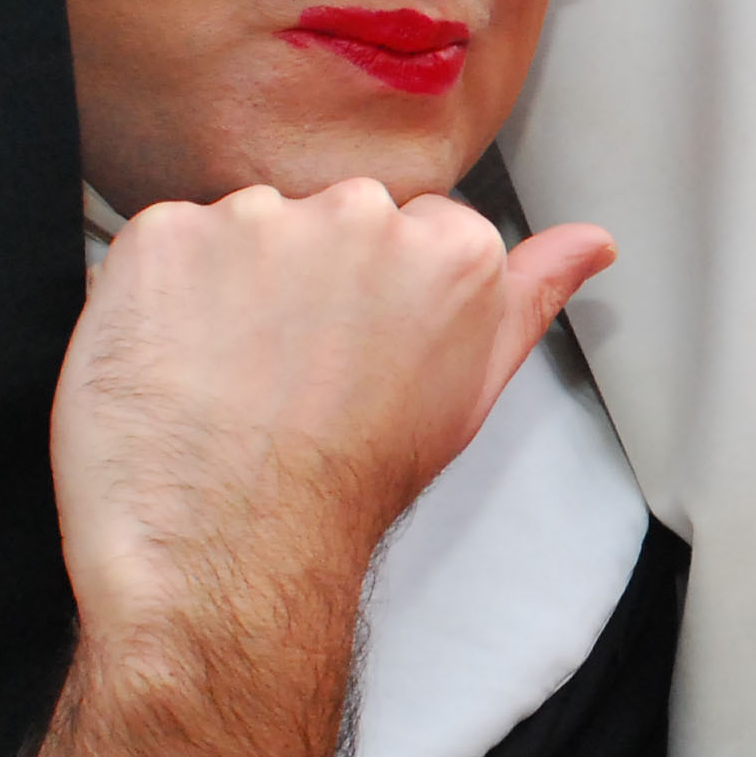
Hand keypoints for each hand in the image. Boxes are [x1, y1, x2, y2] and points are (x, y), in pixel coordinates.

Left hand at [52, 179, 613, 644]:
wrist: (233, 544)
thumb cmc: (352, 483)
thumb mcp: (470, 392)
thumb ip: (531, 297)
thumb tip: (591, 243)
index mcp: (449, 251)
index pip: (414, 225)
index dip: (381, 291)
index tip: (360, 345)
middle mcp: (359, 216)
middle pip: (333, 212)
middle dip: (312, 270)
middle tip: (293, 365)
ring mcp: (255, 220)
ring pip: (247, 223)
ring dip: (234, 279)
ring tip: (232, 370)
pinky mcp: (165, 235)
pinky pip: (164, 239)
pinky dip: (164, 292)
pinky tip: (179, 358)